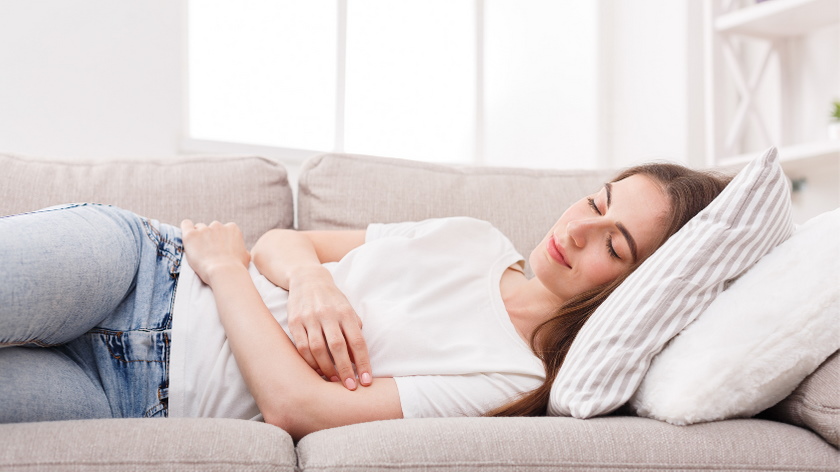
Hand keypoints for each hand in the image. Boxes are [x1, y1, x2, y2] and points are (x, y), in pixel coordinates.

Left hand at [180, 220, 250, 284]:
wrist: (224, 272)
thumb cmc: (236, 268)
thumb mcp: (245, 256)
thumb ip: (241, 249)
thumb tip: (241, 251)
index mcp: (232, 229)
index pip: (224, 229)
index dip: (220, 238)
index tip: (218, 248)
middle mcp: (218, 226)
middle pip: (211, 228)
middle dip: (209, 237)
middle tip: (208, 251)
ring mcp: (204, 229)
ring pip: (199, 228)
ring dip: (198, 237)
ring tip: (198, 251)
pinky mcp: (191, 235)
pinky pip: (186, 224)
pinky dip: (186, 229)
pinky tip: (187, 238)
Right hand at [287, 266, 371, 389]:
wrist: (307, 279)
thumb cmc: (332, 299)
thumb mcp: (348, 308)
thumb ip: (354, 329)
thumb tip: (360, 357)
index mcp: (345, 312)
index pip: (357, 341)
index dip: (363, 362)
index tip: (367, 380)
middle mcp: (327, 314)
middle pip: (337, 347)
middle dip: (345, 370)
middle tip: (351, 387)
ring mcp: (309, 318)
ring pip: (318, 349)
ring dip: (327, 368)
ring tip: (334, 380)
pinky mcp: (294, 322)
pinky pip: (301, 346)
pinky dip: (310, 362)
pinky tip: (317, 370)